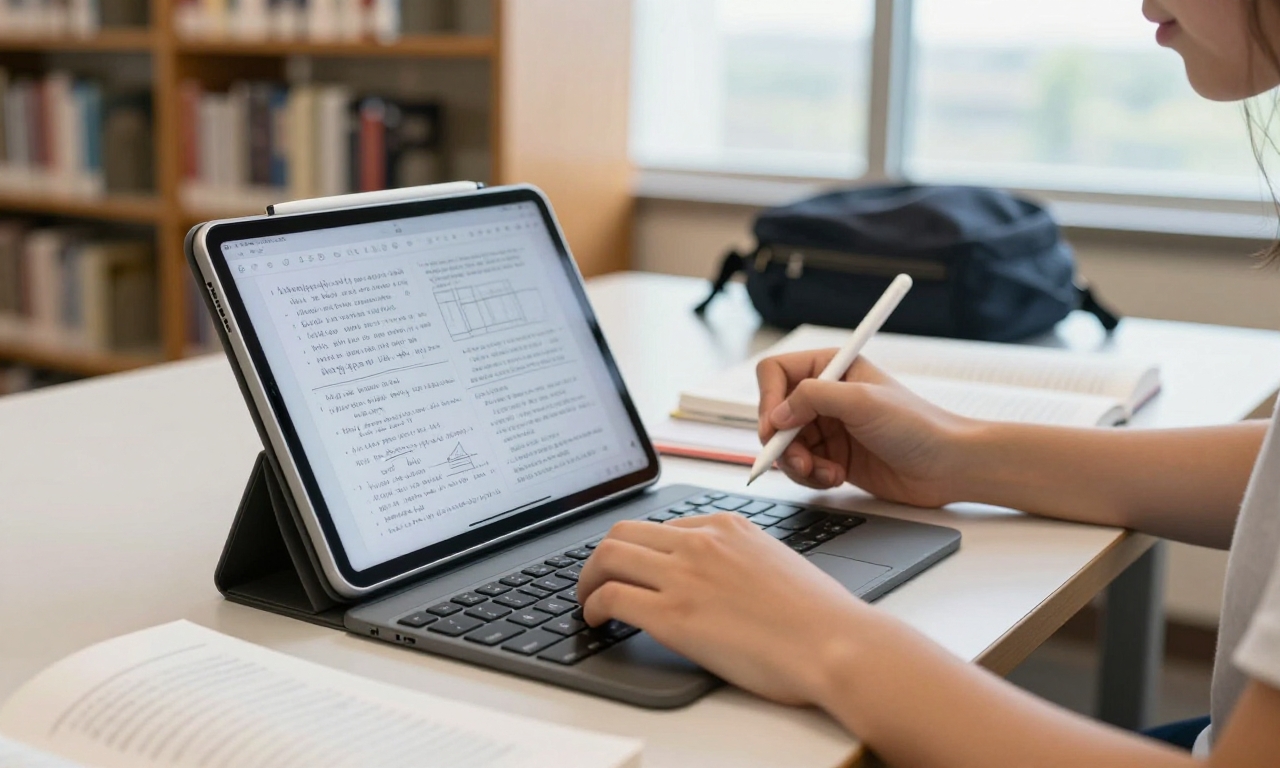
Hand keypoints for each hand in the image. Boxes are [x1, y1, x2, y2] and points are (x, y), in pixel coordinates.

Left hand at [577, 513, 870, 705]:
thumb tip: (717, 578)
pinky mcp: (673, 615)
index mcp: (727, 526)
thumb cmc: (819, 617)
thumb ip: (739, 559)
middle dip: (600, 557)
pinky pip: (611, 597)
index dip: (639, 550)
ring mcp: (684, 576)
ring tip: (586, 600)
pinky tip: (596, 620)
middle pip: (622, 532)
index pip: (662, 526)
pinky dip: (592, 606)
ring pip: (607, 557)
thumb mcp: (776, 562)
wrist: (835, 643)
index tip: (632, 568)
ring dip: (586, 579)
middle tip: (594, 580)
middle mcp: (700, 542)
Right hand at [756, 350, 975, 507]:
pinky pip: (801, 467)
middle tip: (800, 461)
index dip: (769, 400)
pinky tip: (835, 478)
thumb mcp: (863, 402)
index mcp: (832, 367)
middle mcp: (826, 395)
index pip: (775, 373)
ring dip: (797, 463)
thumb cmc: (918, 426)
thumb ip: (814, 397)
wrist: (947, 467)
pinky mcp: (833, 456)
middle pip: (774, 414)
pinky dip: (811, 477)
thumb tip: (776, 414)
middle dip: (782, 441)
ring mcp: (828, 427)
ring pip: (784, 445)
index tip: (776, 427)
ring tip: (824, 472)